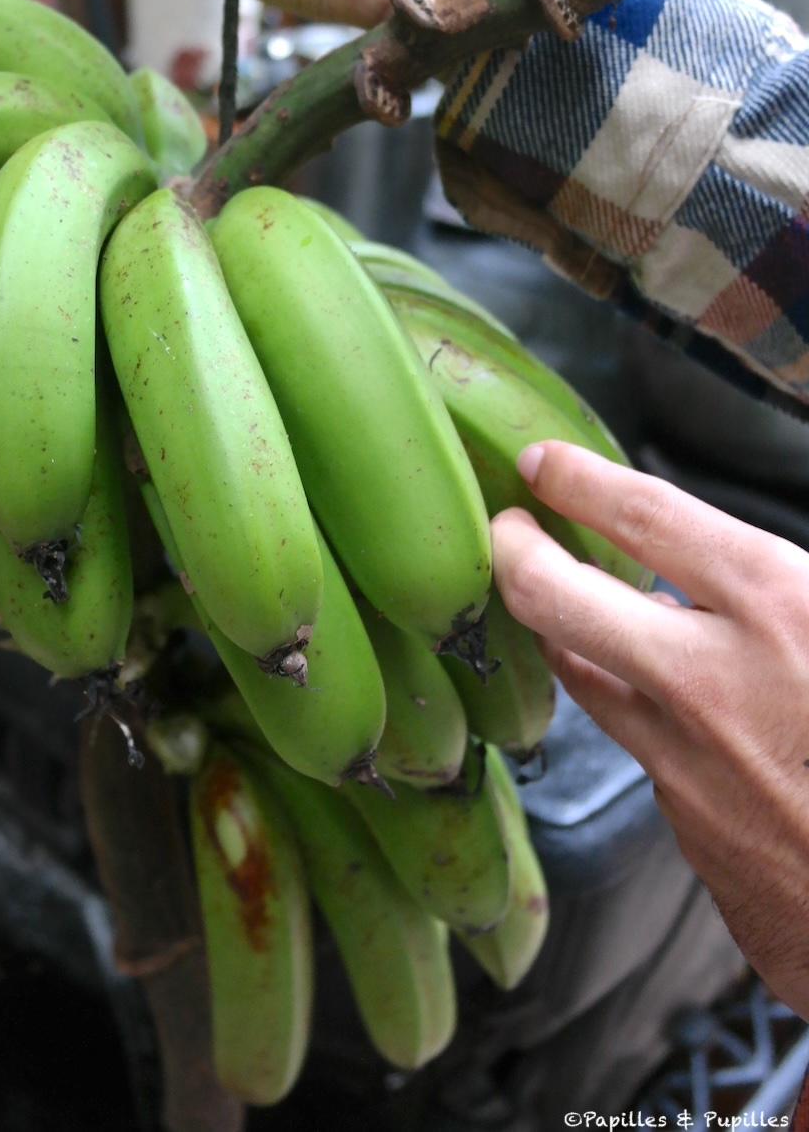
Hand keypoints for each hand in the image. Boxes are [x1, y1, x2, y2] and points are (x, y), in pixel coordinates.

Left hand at [493, 440, 808, 1016]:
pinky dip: (633, 704)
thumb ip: (793, 585)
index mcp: (784, 609)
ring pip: (577, 672)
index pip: (645, 516)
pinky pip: (636, 743)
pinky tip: (653, 692)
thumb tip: (740, 559)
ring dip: (561, 627)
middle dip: (512, 550)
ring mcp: (687, 761)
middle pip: (553, 595)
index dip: (578, 479)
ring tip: (558, 594)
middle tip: (506, 527)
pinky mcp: (687, 824)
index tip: (543, 463)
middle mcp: (713, 682)